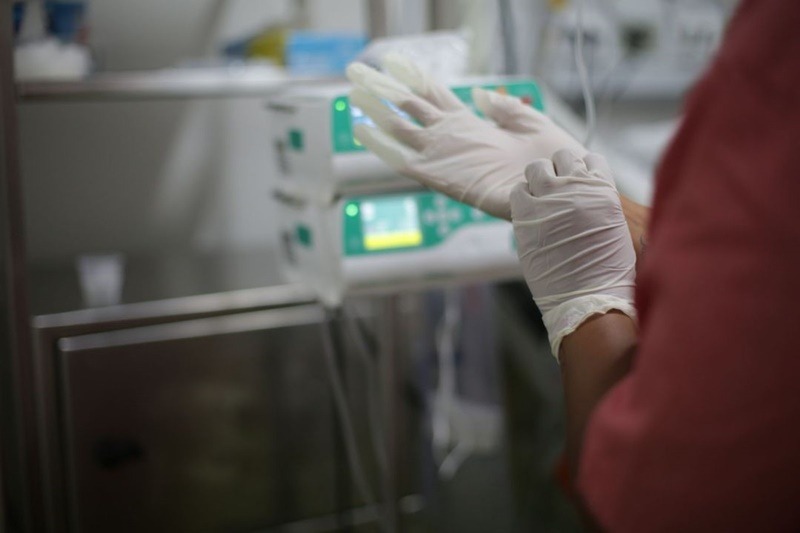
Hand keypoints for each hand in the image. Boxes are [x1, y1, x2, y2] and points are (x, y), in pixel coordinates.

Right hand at [346, 53, 584, 219]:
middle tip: (357, 71)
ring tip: (353, 92)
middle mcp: (452, 140)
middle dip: (384, 89)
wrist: (560, 189)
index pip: (435, 97)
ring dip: (376, 111)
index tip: (393, 61)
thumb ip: (503, 109)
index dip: (413, 78)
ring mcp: (444, 157)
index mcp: (471, 126)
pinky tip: (362, 130)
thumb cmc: (551, 161)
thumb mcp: (529, 123)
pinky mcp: (443, 178)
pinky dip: (382, 146)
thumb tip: (481, 95)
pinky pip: (404, 161)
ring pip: (401, 129)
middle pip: (410, 108)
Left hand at [511, 150, 636, 357]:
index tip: (578, 186)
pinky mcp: (526, 214)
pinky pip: (518, 191)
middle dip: (558, 171)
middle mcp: (577, 187)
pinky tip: (527, 214)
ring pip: (536, 168)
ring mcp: (550, 198)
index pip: (591, 160)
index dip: (583, 172)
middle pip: (562, 157)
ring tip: (540, 201)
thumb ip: (603, 206)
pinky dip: (521, 199)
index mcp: (605, 189)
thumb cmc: (610, 273)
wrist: (590, 296)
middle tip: (555, 192)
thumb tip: (592, 200)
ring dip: (537, 181)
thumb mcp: (618, 229)